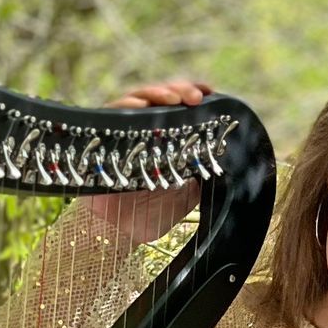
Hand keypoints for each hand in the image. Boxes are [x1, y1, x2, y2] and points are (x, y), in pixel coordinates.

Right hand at [85, 76, 210, 239]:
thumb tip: (227, 162)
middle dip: (179, 91)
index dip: (192, 94)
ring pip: (135, 100)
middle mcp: (144, 132)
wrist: (124, 235)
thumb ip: (203, 177)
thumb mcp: (189, 195)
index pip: (179, 108)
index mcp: (166, 139)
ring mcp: (122, 133)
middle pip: (159, 98)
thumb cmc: (153, 214)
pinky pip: (109, 115)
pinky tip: (139, 106)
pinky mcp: (101, 139)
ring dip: (155, 94)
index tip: (210, 93)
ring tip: (173, 99)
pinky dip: (124, 107)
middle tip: (195, 97)